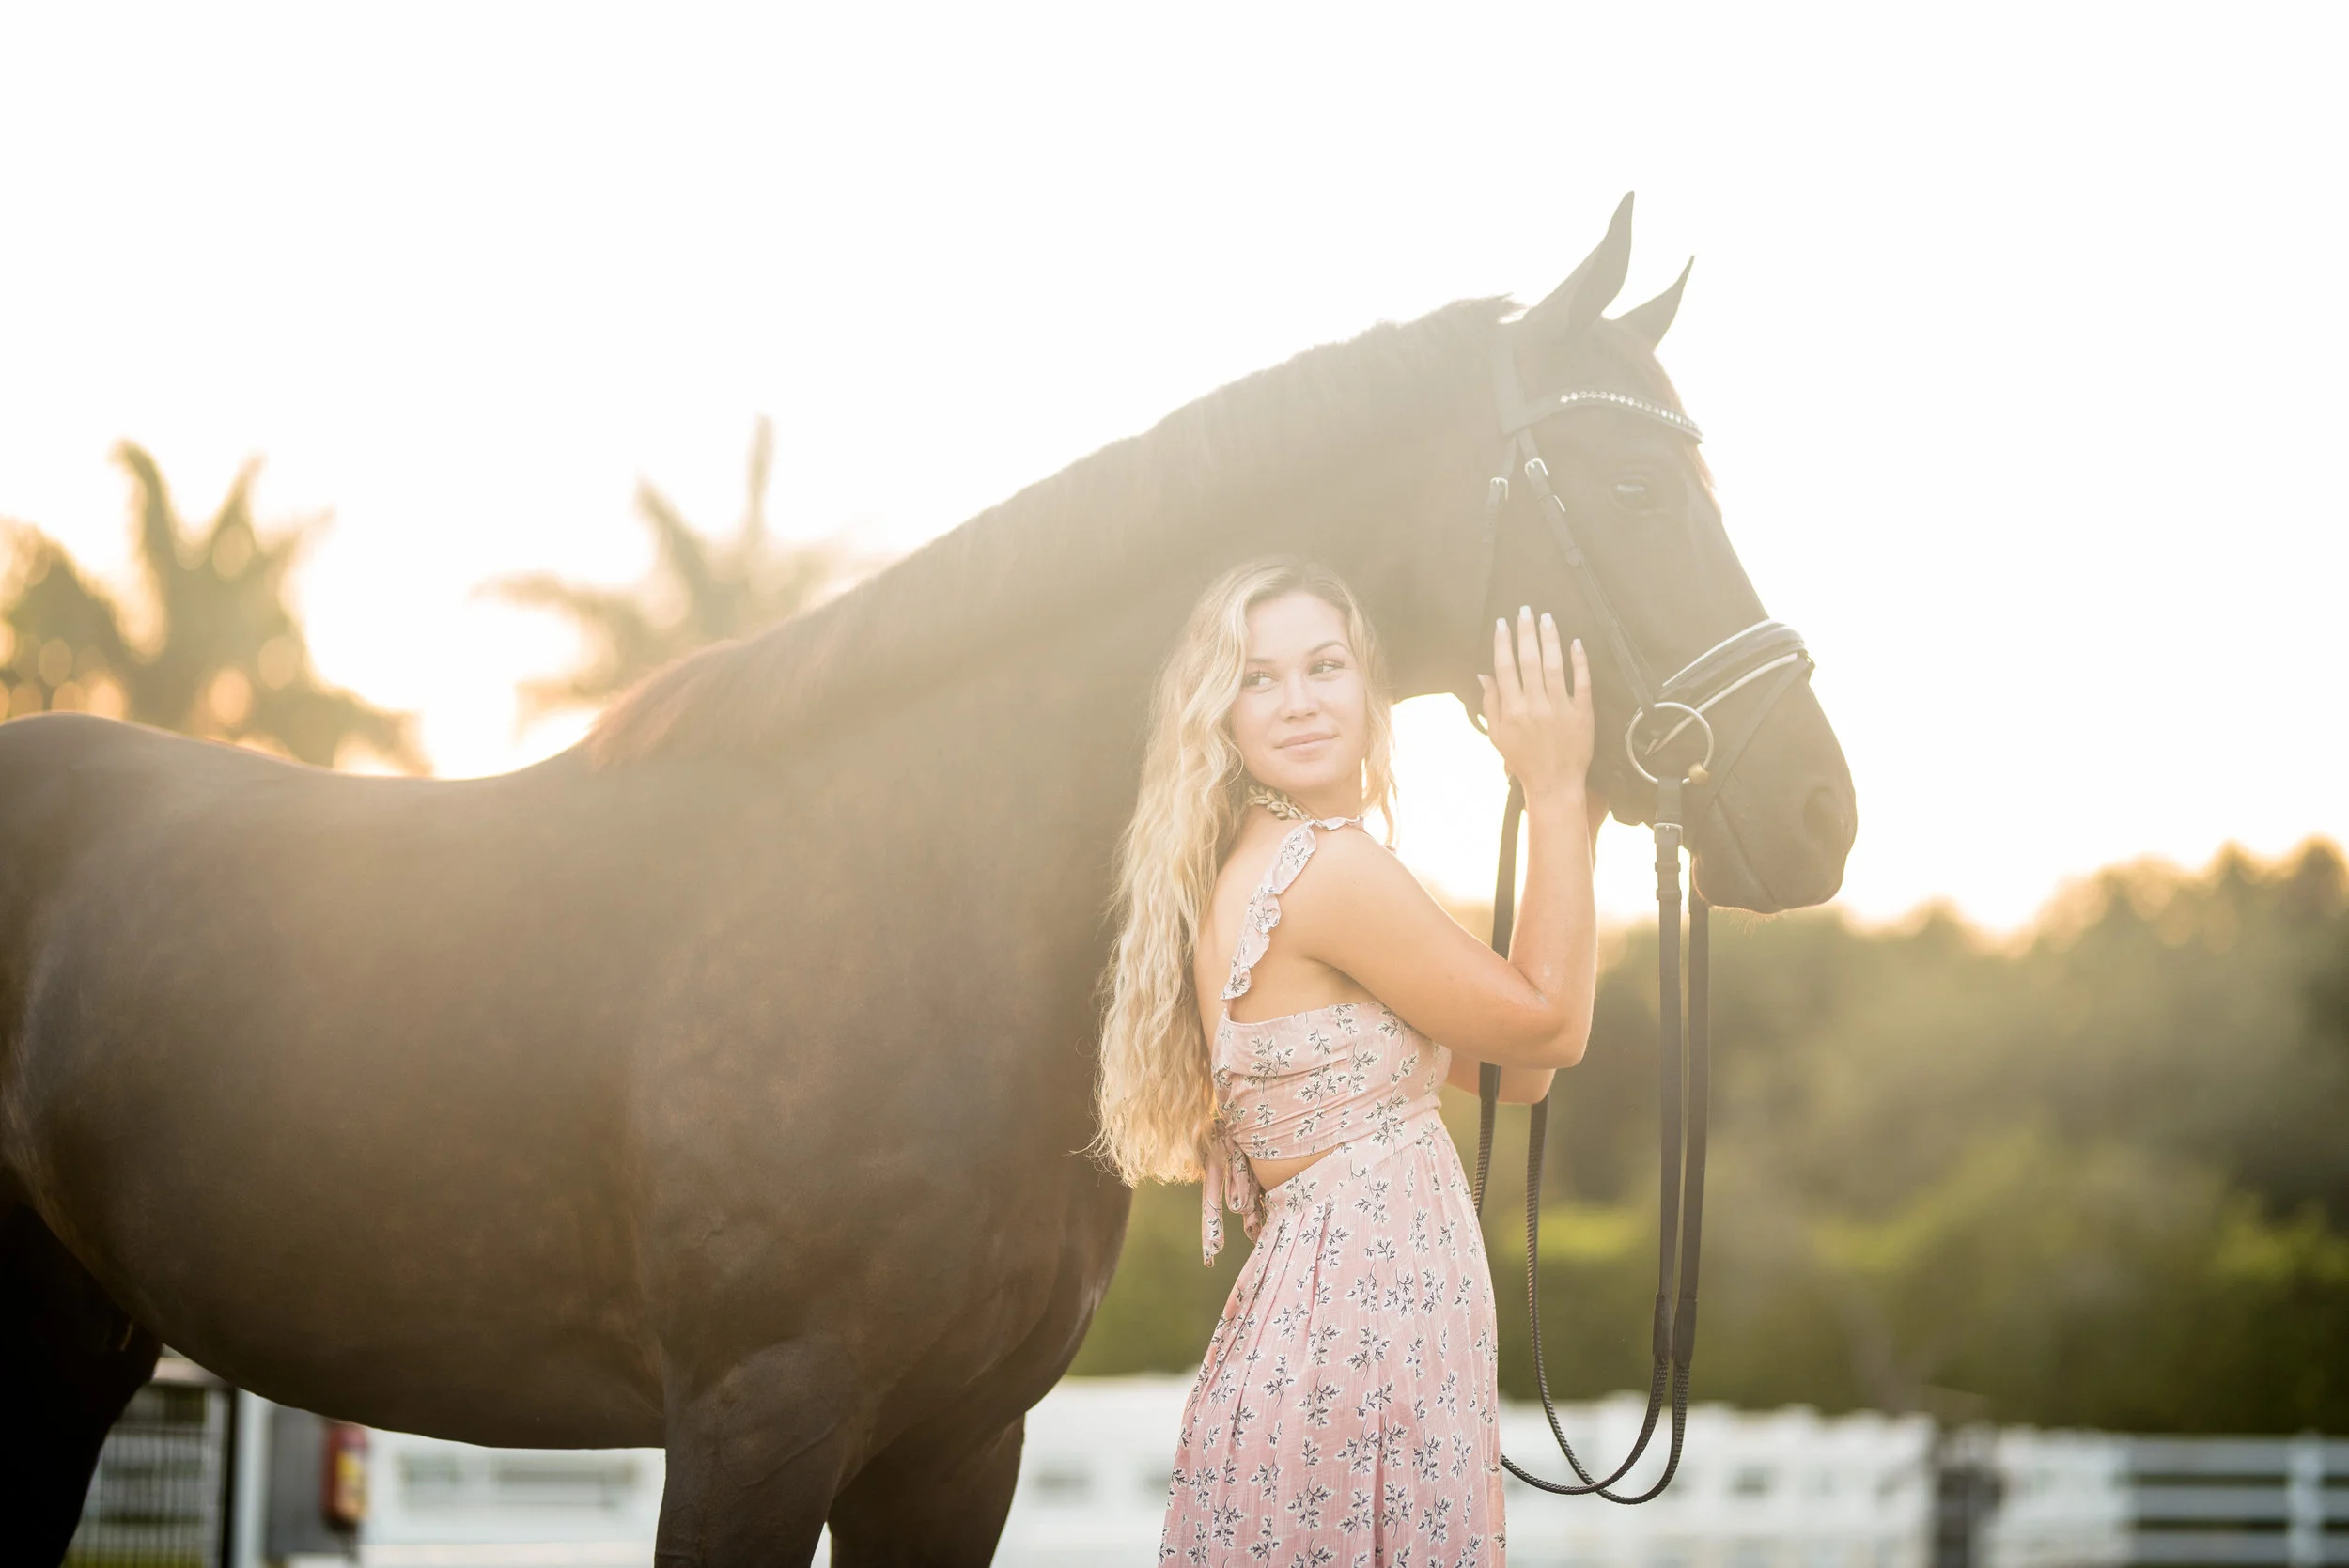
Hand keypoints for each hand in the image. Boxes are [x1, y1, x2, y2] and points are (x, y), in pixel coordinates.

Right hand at [1476, 606, 1593, 802]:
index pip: (1505, 668)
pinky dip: (1579, 661)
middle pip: (1529, 661)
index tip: (1503, 623)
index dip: (1503, 643)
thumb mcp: (1497, 736)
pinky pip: (1582, 682)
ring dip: (1550, 639)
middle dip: (1526, 632)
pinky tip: (1576, 643)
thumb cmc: (1523, 760)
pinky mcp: (1582, 713)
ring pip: (1554, 665)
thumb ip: (1491, 704)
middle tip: (1526, 610)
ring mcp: (1560, 708)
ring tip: (1547, 618)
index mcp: (1512, 711)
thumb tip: (1484, 676)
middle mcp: (1535, 706)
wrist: (1554, 783)